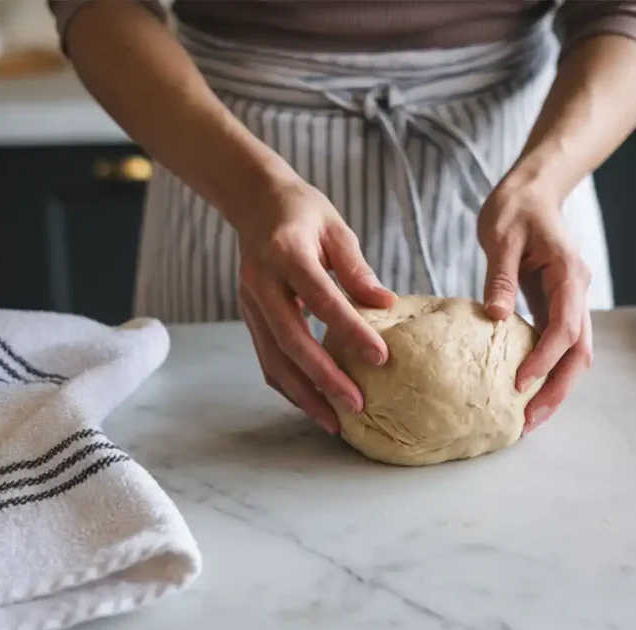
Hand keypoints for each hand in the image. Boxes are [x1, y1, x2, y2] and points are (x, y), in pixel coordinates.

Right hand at [234, 177, 396, 432]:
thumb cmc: (303, 212)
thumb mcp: (336, 229)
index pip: (321, 300)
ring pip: (273, 359)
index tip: (380, 357)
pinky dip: (288, 385)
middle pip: (291, 341)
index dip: (350, 331)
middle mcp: (261, 283)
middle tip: (357, 406)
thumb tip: (386, 305)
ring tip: (335, 422)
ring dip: (303, 395)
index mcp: (286, 254)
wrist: (254, 201)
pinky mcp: (249, 316)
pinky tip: (313, 404)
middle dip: (324, 378)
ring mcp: (250, 303)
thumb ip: (357, 269)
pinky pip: (266, 358)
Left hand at [478, 179, 593, 435]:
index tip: (519, 384)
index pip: (564, 328)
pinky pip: (559, 345)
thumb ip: (500, 277)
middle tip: (528, 422)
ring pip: (574, 354)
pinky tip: (525, 390)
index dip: (544, 360)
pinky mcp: (557, 306)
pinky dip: (547, 370)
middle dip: (558, 390)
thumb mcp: (501, 235)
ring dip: (556, 387)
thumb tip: (495, 317)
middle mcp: (578, 292)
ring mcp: (571, 301)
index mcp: (569, 274)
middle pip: (579, 353)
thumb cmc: (516, 207)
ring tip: (527, 418)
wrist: (533, 190)